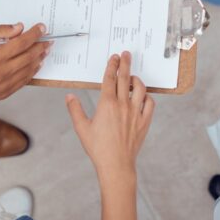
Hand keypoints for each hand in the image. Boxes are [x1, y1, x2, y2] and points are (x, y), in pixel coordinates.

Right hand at [0, 23, 50, 108]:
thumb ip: (0, 33)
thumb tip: (18, 28)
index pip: (21, 42)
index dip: (34, 34)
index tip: (41, 28)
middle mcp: (1, 72)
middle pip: (29, 56)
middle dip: (41, 46)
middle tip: (48, 40)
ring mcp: (4, 84)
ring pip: (29, 69)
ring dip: (39, 59)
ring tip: (45, 51)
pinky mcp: (4, 93)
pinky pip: (23, 81)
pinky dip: (32, 72)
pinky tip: (36, 65)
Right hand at [66, 51, 154, 179]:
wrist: (116, 165)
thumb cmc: (98, 148)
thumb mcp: (82, 128)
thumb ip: (75, 110)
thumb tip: (69, 96)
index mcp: (107, 104)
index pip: (110, 78)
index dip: (111, 65)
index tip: (114, 57)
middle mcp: (123, 105)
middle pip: (125, 78)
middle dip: (125, 63)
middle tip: (125, 54)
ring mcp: (136, 112)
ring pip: (140, 88)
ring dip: (136, 79)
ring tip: (132, 77)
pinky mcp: (144, 121)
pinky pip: (150, 103)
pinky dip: (147, 97)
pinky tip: (142, 97)